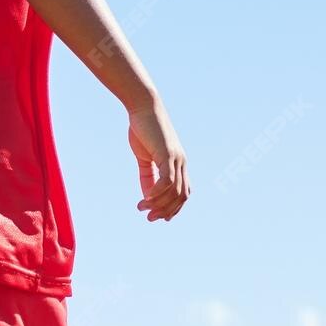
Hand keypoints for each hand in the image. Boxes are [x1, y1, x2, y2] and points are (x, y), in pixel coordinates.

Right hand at [128, 101, 188, 221]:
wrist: (143, 107)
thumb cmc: (143, 129)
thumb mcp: (145, 157)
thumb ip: (148, 176)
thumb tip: (148, 197)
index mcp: (178, 164)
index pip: (183, 193)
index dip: (173, 208)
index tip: (158, 217)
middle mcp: (181, 163)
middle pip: (181, 196)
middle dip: (166, 211)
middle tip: (149, 218)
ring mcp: (177, 158)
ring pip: (175, 191)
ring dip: (158, 204)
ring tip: (142, 208)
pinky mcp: (168, 153)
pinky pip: (167, 180)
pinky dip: (157, 193)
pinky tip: (146, 197)